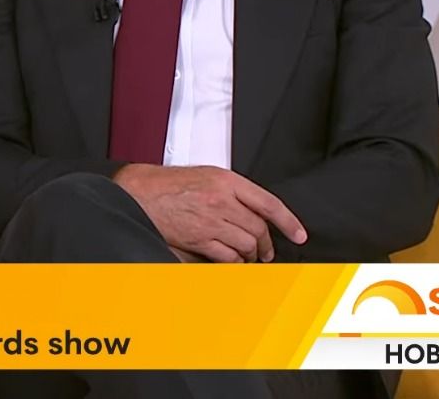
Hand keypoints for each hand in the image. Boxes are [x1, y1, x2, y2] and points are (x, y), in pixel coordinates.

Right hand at [112, 164, 306, 263]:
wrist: (140, 193)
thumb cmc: (168, 184)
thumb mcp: (205, 176)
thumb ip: (232, 191)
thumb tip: (255, 212)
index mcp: (226, 180)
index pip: (269, 203)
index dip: (289, 222)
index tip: (298, 234)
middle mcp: (221, 200)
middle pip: (259, 229)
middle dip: (267, 244)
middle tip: (267, 250)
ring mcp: (211, 221)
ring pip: (246, 244)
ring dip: (251, 255)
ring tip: (250, 256)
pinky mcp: (199, 239)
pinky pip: (228, 257)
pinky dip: (235, 262)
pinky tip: (233, 261)